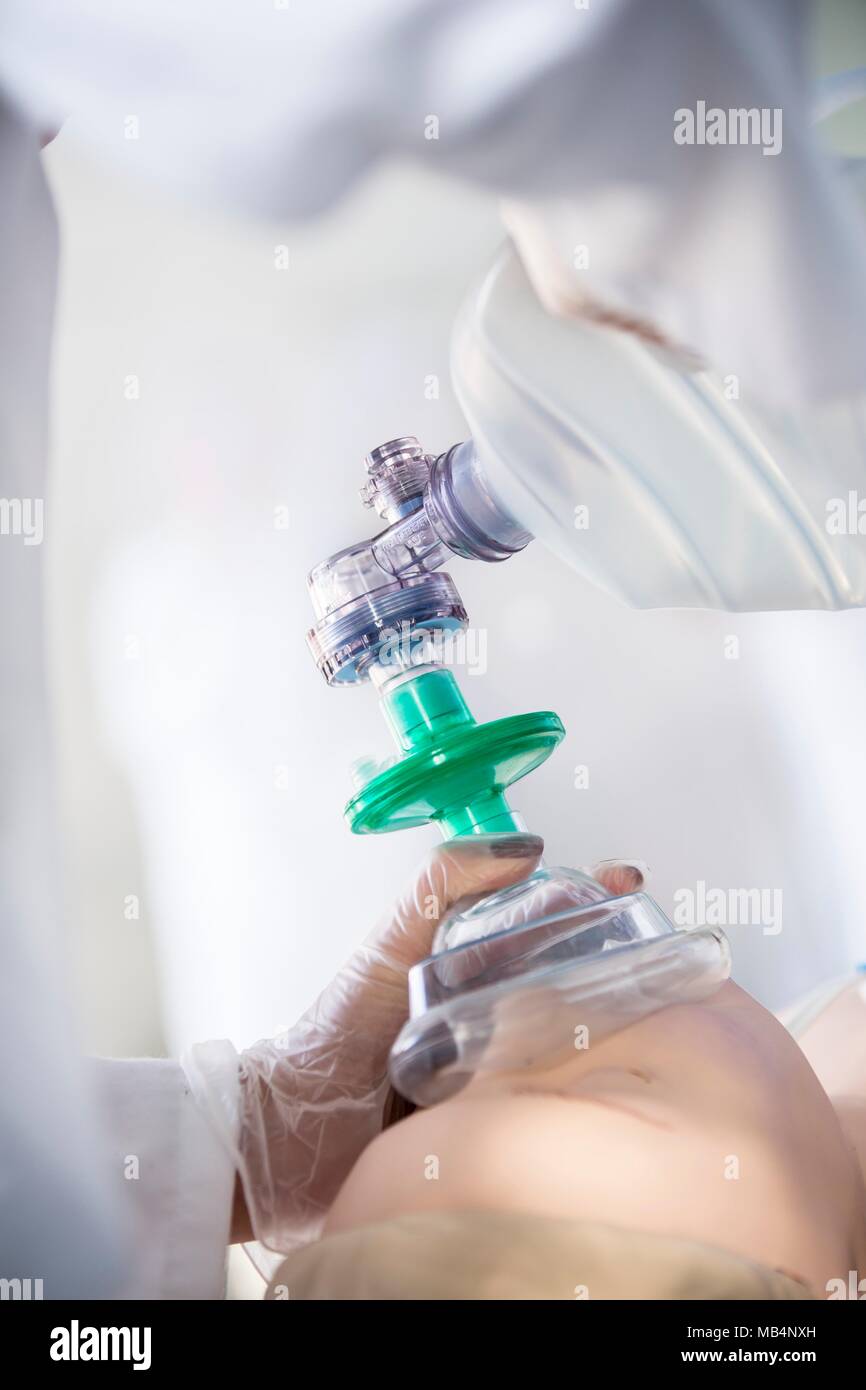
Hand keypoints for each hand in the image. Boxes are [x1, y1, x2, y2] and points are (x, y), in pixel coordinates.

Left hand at [230, 835, 644, 1249]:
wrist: (298, 1130)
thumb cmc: (336, 1033)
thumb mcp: (390, 942)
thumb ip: (441, 885)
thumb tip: (524, 847)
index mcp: (473, 962)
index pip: (548, 915)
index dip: (592, 895)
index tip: (627, 883)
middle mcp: (496, 1009)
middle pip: (575, 972)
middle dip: (620, 952)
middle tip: (657, 944)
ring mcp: (503, 1065)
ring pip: (575, 1033)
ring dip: (617, 1018)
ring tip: (658, 1003)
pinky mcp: (505, 1120)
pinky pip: (558, 1097)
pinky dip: (589, 1084)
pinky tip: (620, 1076)